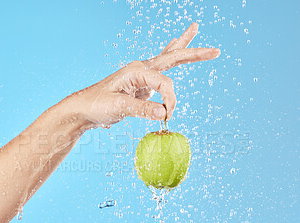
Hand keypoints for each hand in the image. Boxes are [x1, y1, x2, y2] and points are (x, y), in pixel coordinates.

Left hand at [67, 23, 219, 127]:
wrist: (84, 109)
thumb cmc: (97, 105)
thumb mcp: (119, 107)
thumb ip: (142, 109)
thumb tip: (164, 113)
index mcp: (136, 71)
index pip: (165, 83)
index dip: (171, 99)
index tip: (168, 115)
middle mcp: (141, 69)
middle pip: (172, 57)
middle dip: (193, 53)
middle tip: (215, 51)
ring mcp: (142, 76)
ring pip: (167, 59)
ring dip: (182, 47)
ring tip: (193, 30)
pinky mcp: (141, 86)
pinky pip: (161, 72)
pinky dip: (170, 59)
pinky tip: (174, 46)